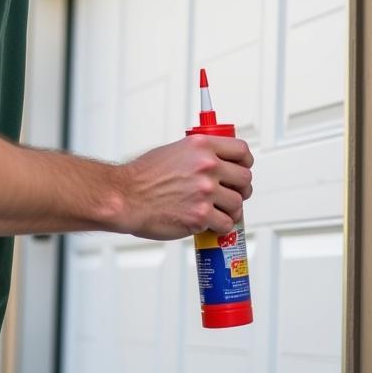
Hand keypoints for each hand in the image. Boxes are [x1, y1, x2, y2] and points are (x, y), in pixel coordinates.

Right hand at [115, 135, 253, 240]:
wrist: (126, 197)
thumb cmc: (143, 177)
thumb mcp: (174, 151)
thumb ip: (199, 154)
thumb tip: (217, 161)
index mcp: (202, 146)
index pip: (241, 150)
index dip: (246, 162)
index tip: (243, 168)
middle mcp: (207, 165)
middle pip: (244, 178)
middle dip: (241, 189)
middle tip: (231, 194)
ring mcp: (205, 191)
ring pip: (237, 203)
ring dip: (231, 210)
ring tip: (218, 212)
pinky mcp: (200, 215)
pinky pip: (225, 223)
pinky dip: (220, 226)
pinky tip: (210, 224)